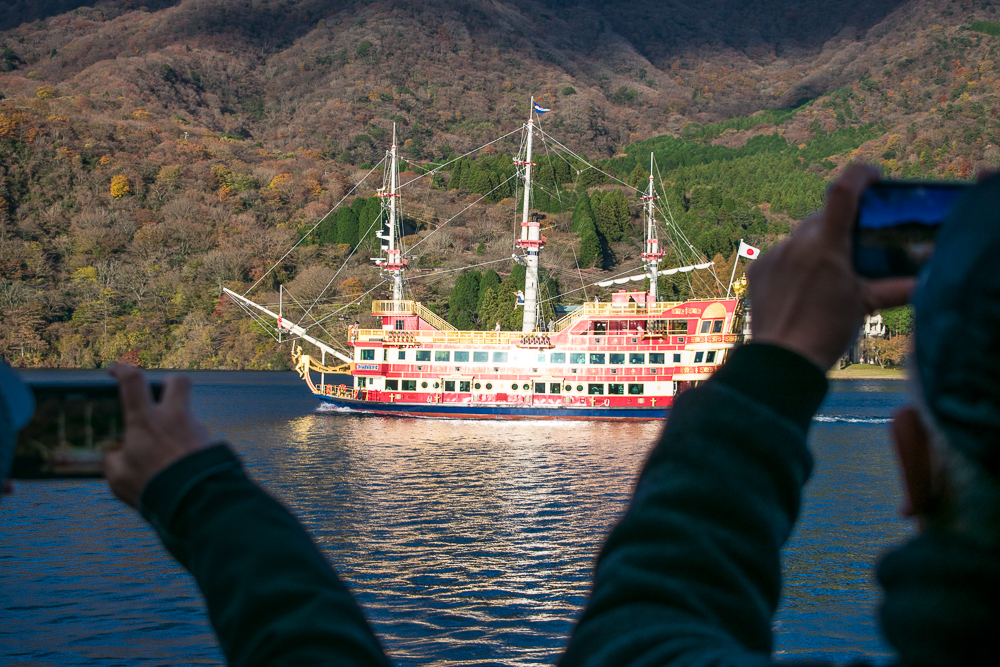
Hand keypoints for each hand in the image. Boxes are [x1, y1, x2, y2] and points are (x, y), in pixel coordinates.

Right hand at [105, 365, 210, 506]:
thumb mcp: (119, 478)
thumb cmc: (152, 488)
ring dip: (177, 428)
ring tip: (166, 456)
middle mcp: (174, 418)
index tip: (115, 370)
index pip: (133, 381)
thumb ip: (113, 461)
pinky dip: (187, 449)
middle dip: (168, 383)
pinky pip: (197, 440)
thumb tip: (114, 456)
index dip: (122, 369)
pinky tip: (181, 468)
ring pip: (188, 416)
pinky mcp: (211, 444)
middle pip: (178, 381)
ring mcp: (196, 429)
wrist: (195, 502)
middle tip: (158, 396)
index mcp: (146, 421)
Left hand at [746, 164, 914, 369]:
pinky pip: (782, 255)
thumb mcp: (865, 305)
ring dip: (816, 246)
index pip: (844, 190)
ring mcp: (775, 254)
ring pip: (802, 237)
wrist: (782, 358)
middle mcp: (798, 242)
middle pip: (824, 217)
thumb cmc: (826, 331)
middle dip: (840, 224)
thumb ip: (896, 288)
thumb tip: (925, 283)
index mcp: (827, 244)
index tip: (873, 175)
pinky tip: (802, 287)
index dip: (860, 174)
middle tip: (854, 243)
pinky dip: (794, 263)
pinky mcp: (759, 268)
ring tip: (827, 274)